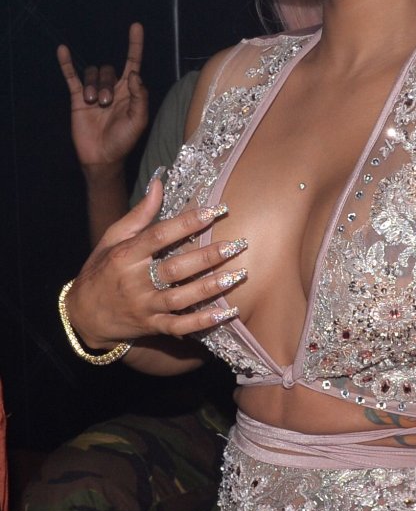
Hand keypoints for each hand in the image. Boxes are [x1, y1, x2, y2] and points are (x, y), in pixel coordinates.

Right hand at [59, 23, 148, 169]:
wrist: (102, 156)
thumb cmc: (124, 140)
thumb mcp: (139, 120)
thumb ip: (140, 96)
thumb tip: (135, 74)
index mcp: (130, 92)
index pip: (133, 63)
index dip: (135, 45)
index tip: (136, 26)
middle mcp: (113, 88)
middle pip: (110, 70)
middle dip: (107, 84)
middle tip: (106, 104)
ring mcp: (94, 92)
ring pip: (93, 73)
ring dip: (93, 87)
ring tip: (94, 104)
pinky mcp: (77, 97)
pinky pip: (71, 76)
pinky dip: (67, 63)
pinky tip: (63, 50)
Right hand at [63, 175, 248, 348]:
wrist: (82, 315)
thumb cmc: (101, 270)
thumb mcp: (112, 239)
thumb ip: (138, 214)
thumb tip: (158, 184)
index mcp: (125, 256)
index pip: (158, 236)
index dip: (187, 223)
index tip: (215, 212)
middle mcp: (134, 281)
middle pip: (174, 268)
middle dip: (207, 257)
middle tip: (238, 245)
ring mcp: (144, 306)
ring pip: (180, 298)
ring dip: (210, 288)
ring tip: (238, 275)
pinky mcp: (151, 325)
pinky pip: (179, 326)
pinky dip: (202, 322)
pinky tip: (227, 313)